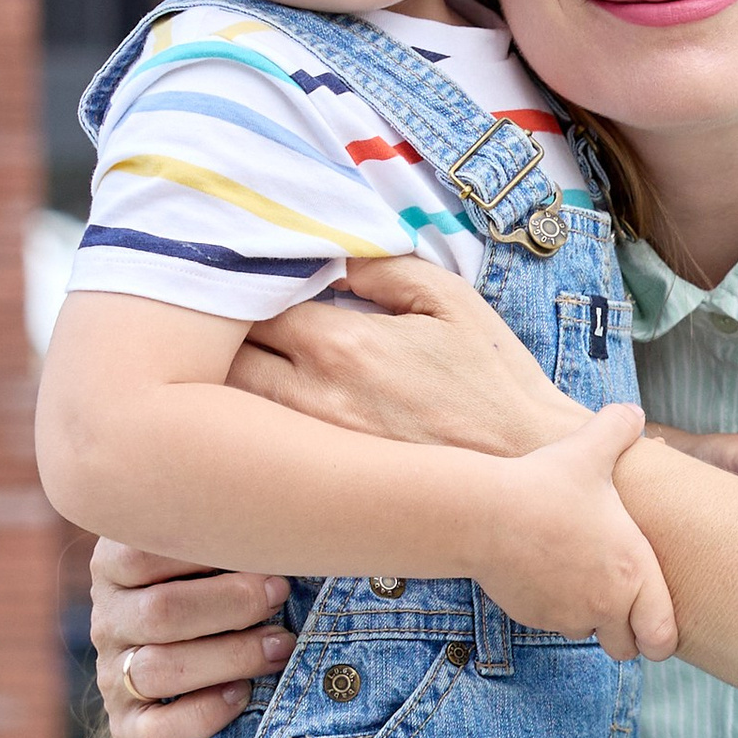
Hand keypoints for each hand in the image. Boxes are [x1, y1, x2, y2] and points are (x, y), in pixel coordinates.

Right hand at [93, 547, 294, 737]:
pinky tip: (242, 694)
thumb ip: (226, 544)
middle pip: (160, 612)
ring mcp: (113, 676)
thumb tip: (278, 533)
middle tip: (280, 592)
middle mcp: (108, 620)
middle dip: (232, 603)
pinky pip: (157, 730)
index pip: (140, 551)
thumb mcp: (211, 562)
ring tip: (281, 646)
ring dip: (232, 656)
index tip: (260, 546)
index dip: (204, 548)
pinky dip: (205, 714)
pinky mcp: (128, 727)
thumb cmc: (218, 599)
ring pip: (160, 669)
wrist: (193, 684)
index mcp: (116, 567)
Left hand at [226, 257, 581, 456]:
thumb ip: (382, 268)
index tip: (245, 278)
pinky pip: (257, 447)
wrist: (522, 470)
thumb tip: (330, 254)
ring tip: (231, 360)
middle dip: (215, 334)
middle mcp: (312, 396)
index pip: (251, 300)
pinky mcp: (316, 483)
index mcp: (341, 342)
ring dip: (220, 380)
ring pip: (227, 407)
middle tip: (220, 318)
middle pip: (222, 357)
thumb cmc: (492, 384)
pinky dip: (241, 424)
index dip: (240, 286)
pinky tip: (251, 412)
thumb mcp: (450, 301)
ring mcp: (308, 446)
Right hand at [480, 408, 679, 662]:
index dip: (661, 635)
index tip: (653, 621)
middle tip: (616, 602)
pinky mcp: (532, 618)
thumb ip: (618, 428)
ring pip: (585, 633)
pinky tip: (541, 572)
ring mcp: (566, 616)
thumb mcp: (589, 450)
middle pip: (625, 648)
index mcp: (633, 572)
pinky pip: (550, 623)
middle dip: (623, 631)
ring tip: (574, 575)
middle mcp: (605, 606)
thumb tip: (632, 410)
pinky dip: (551, 607)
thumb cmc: (545, 484)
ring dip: (586, 616)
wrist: (486, 514)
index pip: (663, 638)